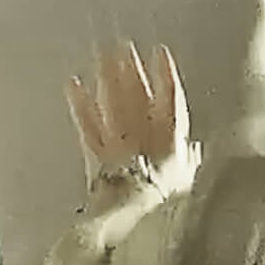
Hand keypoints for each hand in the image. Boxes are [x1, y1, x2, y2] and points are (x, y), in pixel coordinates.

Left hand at [66, 42, 193, 206]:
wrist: (133, 219)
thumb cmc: (164, 204)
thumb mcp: (186, 183)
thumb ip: (187, 162)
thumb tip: (192, 152)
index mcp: (170, 137)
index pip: (170, 96)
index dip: (165, 73)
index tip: (160, 52)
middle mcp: (142, 132)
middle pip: (135, 92)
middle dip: (130, 67)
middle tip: (123, 45)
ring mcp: (116, 138)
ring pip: (112, 100)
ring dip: (107, 76)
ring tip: (102, 54)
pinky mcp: (94, 150)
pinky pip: (86, 121)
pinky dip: (79, 102)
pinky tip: (73, 83)